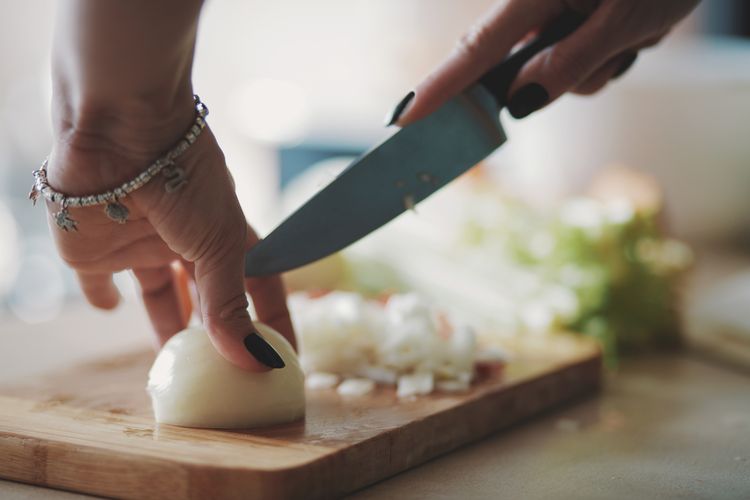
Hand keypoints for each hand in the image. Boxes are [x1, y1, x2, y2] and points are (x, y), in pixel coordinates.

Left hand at [47, 0, 293, 370]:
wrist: (123, 131)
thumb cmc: (187, 179)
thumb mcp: (221, 246)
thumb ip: (230, 306)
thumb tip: (256, 362)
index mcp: (227, 236)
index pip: (259, 286)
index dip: (272, 320)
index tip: (283, 357)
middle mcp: (187, 242)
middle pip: (206, 296)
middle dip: (216, 330)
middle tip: (226, 371)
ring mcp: (141, 245)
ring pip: (157, 293)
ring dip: (165, 324)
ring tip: (176, 360)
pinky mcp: (94, 248)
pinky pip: (97, 280)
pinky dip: (102, 295)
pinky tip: (109, 309)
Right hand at [389, 0, 699, 124]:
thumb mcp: (622, 24)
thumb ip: (568, 65)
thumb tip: (519, 103)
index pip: (476, 51)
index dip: (438, 87)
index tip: (403, 119)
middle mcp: (538, 8)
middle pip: (510, 69)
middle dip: (548, 81)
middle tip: (596, 60)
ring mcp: (557, 18)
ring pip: (551, 75)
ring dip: (589, 74)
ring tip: (632, 42)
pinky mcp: (574, 27)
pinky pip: (574, 68)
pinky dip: (602, 66)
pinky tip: (631, 41)